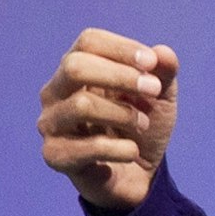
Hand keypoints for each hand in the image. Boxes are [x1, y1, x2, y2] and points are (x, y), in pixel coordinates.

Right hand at [37, 29, 177, 211]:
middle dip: (121, 76)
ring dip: (124, 114)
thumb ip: (163, 72)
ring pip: (81, 106)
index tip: (152, 64)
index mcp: (77, 69)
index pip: (88, 42)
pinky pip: (87, 147)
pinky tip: (132, 151)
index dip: (122, 48)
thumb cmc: (142, 125)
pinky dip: (121, 148)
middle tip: (153, 91)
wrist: (138, 173)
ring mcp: (51, 123)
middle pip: (75, 67)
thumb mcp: (161, 96)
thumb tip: (162, 53)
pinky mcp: (54, 155)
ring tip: (142, 124)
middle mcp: (55, 92)